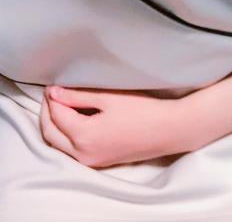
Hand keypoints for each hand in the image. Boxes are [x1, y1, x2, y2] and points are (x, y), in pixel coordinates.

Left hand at [40, 85, 186, 167]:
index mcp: (84, 136)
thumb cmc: (144, 111)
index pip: (56, 115)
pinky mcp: (100, 162)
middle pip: (50, 133)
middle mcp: (83, 154)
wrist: (170, 130)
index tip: (54, 84)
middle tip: (52, 94)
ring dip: (55, 125)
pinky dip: (66, 135)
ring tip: (61, 105)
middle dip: (47, 113)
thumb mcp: (110, 98)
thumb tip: (54, 93)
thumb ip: (78, 96)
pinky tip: (74, 121)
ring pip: (58, 144)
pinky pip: (72, 150)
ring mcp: (91, 161)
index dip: (52, 97)